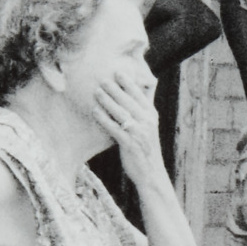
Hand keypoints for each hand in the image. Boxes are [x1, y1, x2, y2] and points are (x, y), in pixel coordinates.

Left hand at [93, 66, 163, 190]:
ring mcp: (139, 133)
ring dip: (107, 101)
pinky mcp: (129, 144)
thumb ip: (144, 107)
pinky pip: (114, 128)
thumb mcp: (149, 125)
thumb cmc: (146, 146)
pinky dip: (104, 119)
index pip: (140, 95)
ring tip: (97, 91)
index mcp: (151, 115)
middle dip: (115, 89)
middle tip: (102, 79)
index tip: (118, 72)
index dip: (128, 83)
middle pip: (129, 102)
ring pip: (121, 113)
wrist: (150, 172)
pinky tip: (95, 111)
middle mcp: (147, 122)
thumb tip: (144, 87)